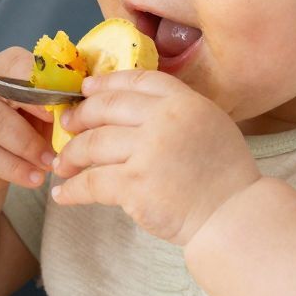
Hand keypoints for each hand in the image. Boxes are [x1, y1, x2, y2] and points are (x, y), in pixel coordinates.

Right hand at [0, 46, 56, 196]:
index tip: (66, 106)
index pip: (20, 64)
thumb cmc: (9, 130)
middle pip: (7, 93)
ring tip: (50, 164)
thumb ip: (52, 107)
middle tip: (63, 141)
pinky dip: (16, 169)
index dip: (44, 85)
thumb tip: (83, 111)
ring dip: (29, 147)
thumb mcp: (33, 113)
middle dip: (39, 117)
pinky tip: (34, 178)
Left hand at [50, 70, 260, 244]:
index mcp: (185, 101)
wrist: (234, 216)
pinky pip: (91, 182)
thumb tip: (132, 110)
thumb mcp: (210, 125)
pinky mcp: (135, 184)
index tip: (86, 89)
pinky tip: (63, 194)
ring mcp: (148, 151)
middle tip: (65, 126)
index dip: (106, 83)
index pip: (136, 80)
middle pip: (106, 107)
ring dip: (71, 155)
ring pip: (92, 144)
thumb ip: (176, 112)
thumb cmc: (224, 176)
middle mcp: (165, 119)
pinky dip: (72, 189)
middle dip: (80, 116)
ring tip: (62, 164)